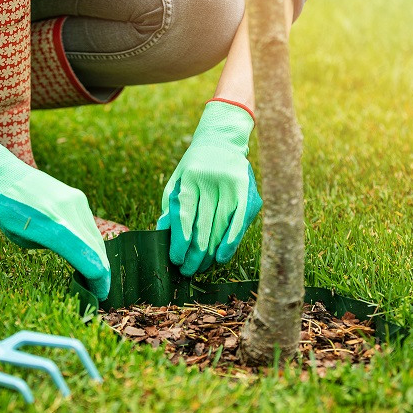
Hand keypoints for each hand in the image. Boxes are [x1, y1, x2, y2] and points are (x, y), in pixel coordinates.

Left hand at [0, 132, 110, 299]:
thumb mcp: (24, 239)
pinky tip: (88, 254)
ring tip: (95, 275)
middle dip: (102, 272)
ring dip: (98, 258)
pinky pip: (90, 225)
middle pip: (97, 250)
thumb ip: (54, 249)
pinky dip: (92, 242)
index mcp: (52, 227)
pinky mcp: (78, 197)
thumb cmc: (7, 211)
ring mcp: (76, 201)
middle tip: (100, 289)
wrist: (5, 175)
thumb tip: (78, 261)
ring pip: (97, 237)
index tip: (100, 294)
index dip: (97, 280)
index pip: (87, 258)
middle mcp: (68, 212)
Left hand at [156, 100, 262, 274]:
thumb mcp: (176, 183)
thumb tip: (163, 236)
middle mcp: (213, 181)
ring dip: (211, 253)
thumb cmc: (193, 169)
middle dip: (195, 254)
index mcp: (190, 178)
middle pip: (204, 227)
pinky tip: (221, 258)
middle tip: (188, 271)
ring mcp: (233, 187)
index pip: (185, 217)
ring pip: (221, 229)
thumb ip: (170, 208)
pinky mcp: (249, 193)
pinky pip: (240, 224)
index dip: (180, 242)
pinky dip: (230, 243)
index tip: (176, 260)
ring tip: (201, 268)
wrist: (221, 141)